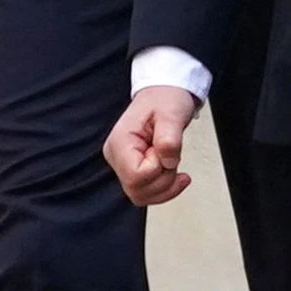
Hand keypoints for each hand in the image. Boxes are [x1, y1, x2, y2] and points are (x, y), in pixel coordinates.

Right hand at [104, 86, 200, 205]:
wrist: (165, 94)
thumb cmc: (165, 99)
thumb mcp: (172, 113)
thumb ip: (169, 138)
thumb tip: (167, 161)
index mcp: (120, 141)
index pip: (135, 175)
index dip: (157, 168)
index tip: (165, 149)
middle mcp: (116, 155)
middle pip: (136, 190)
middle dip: (162, 181)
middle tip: (171, 157)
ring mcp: (123, 164)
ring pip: (140, 196)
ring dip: (164, 186)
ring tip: (172, 162)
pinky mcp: (132, 169)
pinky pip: (146, 191)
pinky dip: (164, 188)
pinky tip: (174, 174)